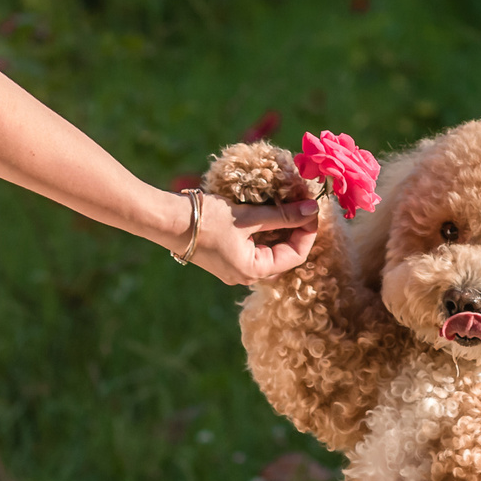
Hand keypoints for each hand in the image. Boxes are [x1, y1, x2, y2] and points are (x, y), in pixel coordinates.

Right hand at [186, 194, 318, 284]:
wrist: (168, 221)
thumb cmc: (206, 220)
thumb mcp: (248, 216)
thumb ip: (283, 214)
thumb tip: (313, 209)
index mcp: (253, 271)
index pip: (296, 256)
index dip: (308, 231)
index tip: (313, 208)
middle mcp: (245, 275)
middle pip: (284, 255)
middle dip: (296, 230)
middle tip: (304, 205)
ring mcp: (235, 268)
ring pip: (270, 250)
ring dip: (281, 228)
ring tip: (289, 205)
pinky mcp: (227, 257)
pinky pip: (255, 247)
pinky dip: (266, 231)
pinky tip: (269, 212)